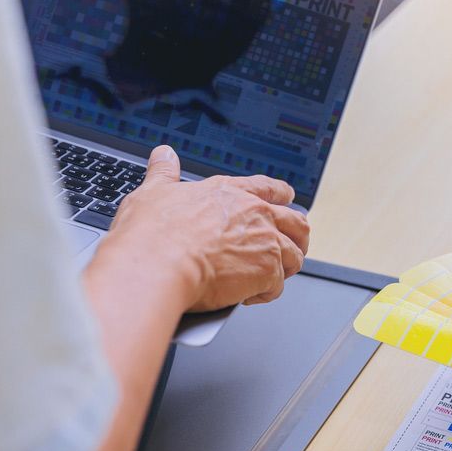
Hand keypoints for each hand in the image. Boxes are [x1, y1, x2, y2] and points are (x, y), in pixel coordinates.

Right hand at [96, 145, 309, 311]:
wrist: (158, 264)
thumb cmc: (153, 233)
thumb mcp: (154, 192)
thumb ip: (164, 172)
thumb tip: (164, 154)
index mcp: (230, 193)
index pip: (267, 188)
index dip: (281, 194)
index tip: (288, 198)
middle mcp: (255, 214)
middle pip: (296, 222)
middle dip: (299, 235)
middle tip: (294, 246)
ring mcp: (265, 243)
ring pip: (294, 256)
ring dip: (286, 267)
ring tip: (274, 277)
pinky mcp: (267, 271)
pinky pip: (277, 285)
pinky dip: (266, 293)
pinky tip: (249, 296)